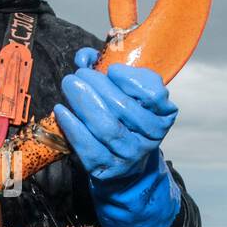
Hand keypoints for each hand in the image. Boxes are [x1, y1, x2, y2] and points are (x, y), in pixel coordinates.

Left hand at [53, 47, 181, 226]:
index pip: (153, 96)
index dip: (131, 80)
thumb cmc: (124, 118)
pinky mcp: (108, 169)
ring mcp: (130, 155)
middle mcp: (150, 137)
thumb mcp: (128, 93)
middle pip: (123, 109)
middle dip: (97, 87)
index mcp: (164, 115)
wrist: (124, 162)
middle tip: (78, 74)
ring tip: (70, 85)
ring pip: (106, 128)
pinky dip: (73, 127)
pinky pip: (89, 147)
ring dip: (84, 103)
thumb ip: (111, 70)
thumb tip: (84, 57)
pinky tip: (62, 111)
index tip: (112, 70)